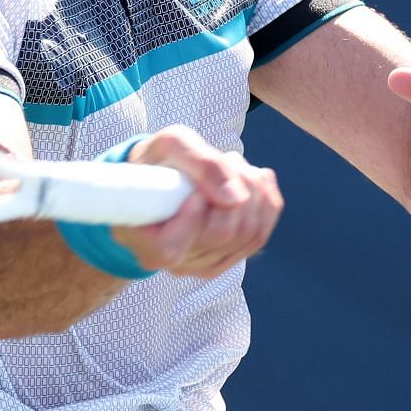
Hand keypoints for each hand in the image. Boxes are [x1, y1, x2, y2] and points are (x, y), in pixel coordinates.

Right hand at [111, 126, 282, 277]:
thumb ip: (201, 165)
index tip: (196, 187)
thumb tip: (237, 198)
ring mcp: (203, 265)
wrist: (162, 175)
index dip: (192, 214)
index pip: (172, 246)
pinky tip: (254, 179)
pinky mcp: (227, 259)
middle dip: (236, 188)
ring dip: (253, 191)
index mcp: (147, 242)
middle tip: (226, 158)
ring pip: (248, 235)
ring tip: (236, 166)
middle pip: (223, 234)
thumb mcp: (171, 145)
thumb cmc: (160, 160)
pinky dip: (264, 203)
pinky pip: (259, 237)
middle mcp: (175, 263)